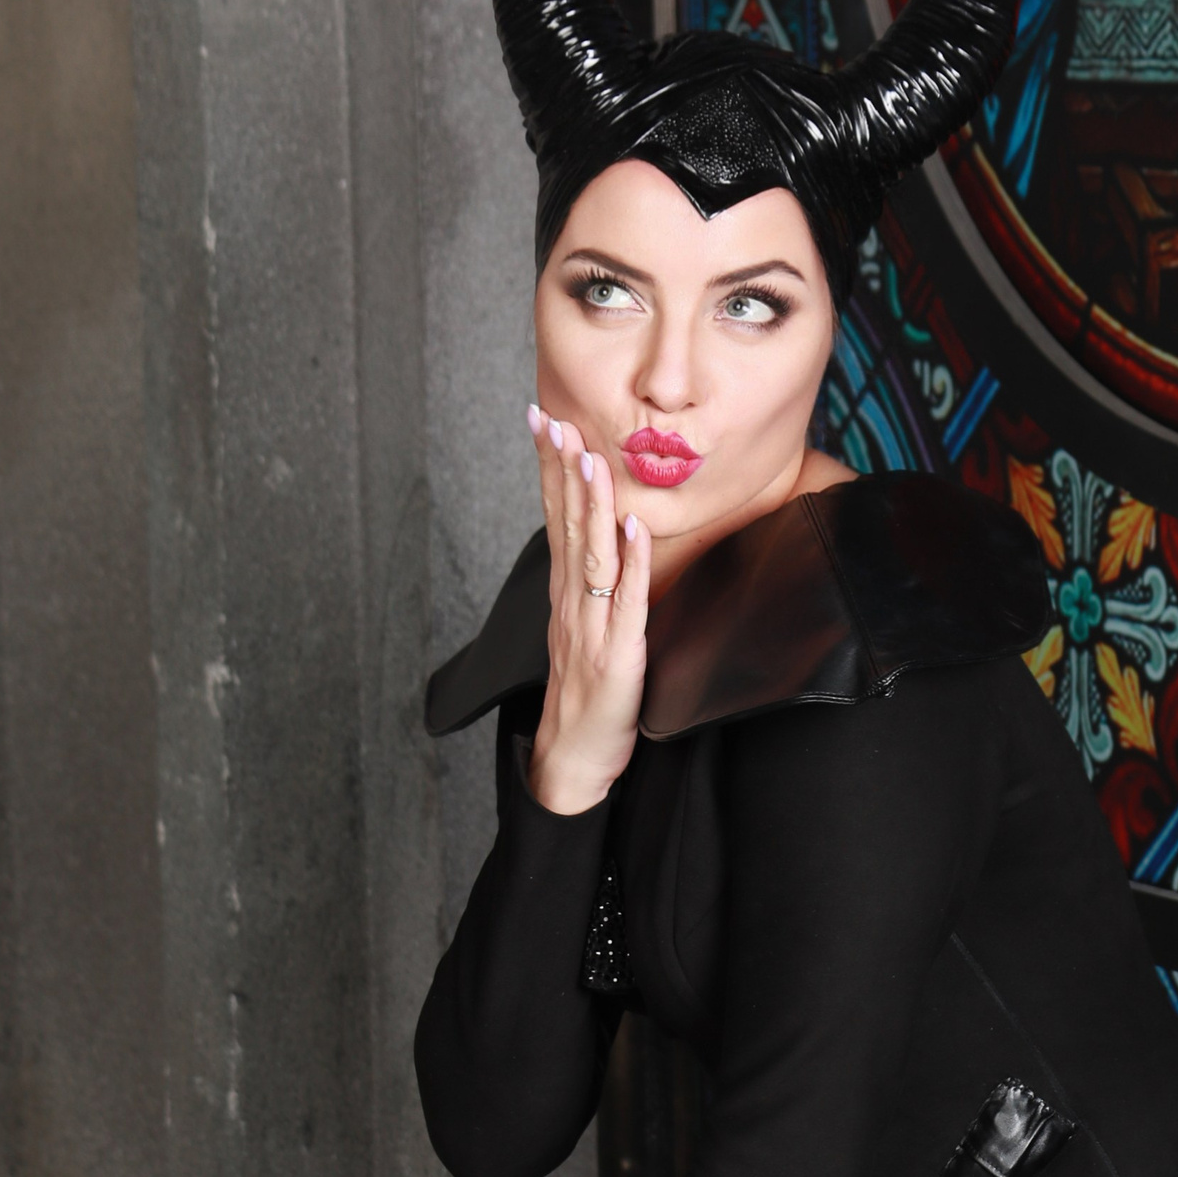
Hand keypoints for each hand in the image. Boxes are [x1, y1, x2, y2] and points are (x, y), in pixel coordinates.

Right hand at [526, 404, 652, 814]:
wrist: (573, 756)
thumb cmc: (585, 696)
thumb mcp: (584, 630)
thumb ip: (590, 586)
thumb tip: (603, 539)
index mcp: (565, 594)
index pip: (555, 518)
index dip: (548, 469)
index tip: (542, 421)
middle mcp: (572, 603)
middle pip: (566, 525)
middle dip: (561, 470)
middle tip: (554, 419)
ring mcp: (592, 627)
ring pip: (592, 555)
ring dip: (591, 505)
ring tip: (590, 458)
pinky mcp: (618, 655)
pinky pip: (627, 601)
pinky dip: (632, 563)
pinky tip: (634, 527)